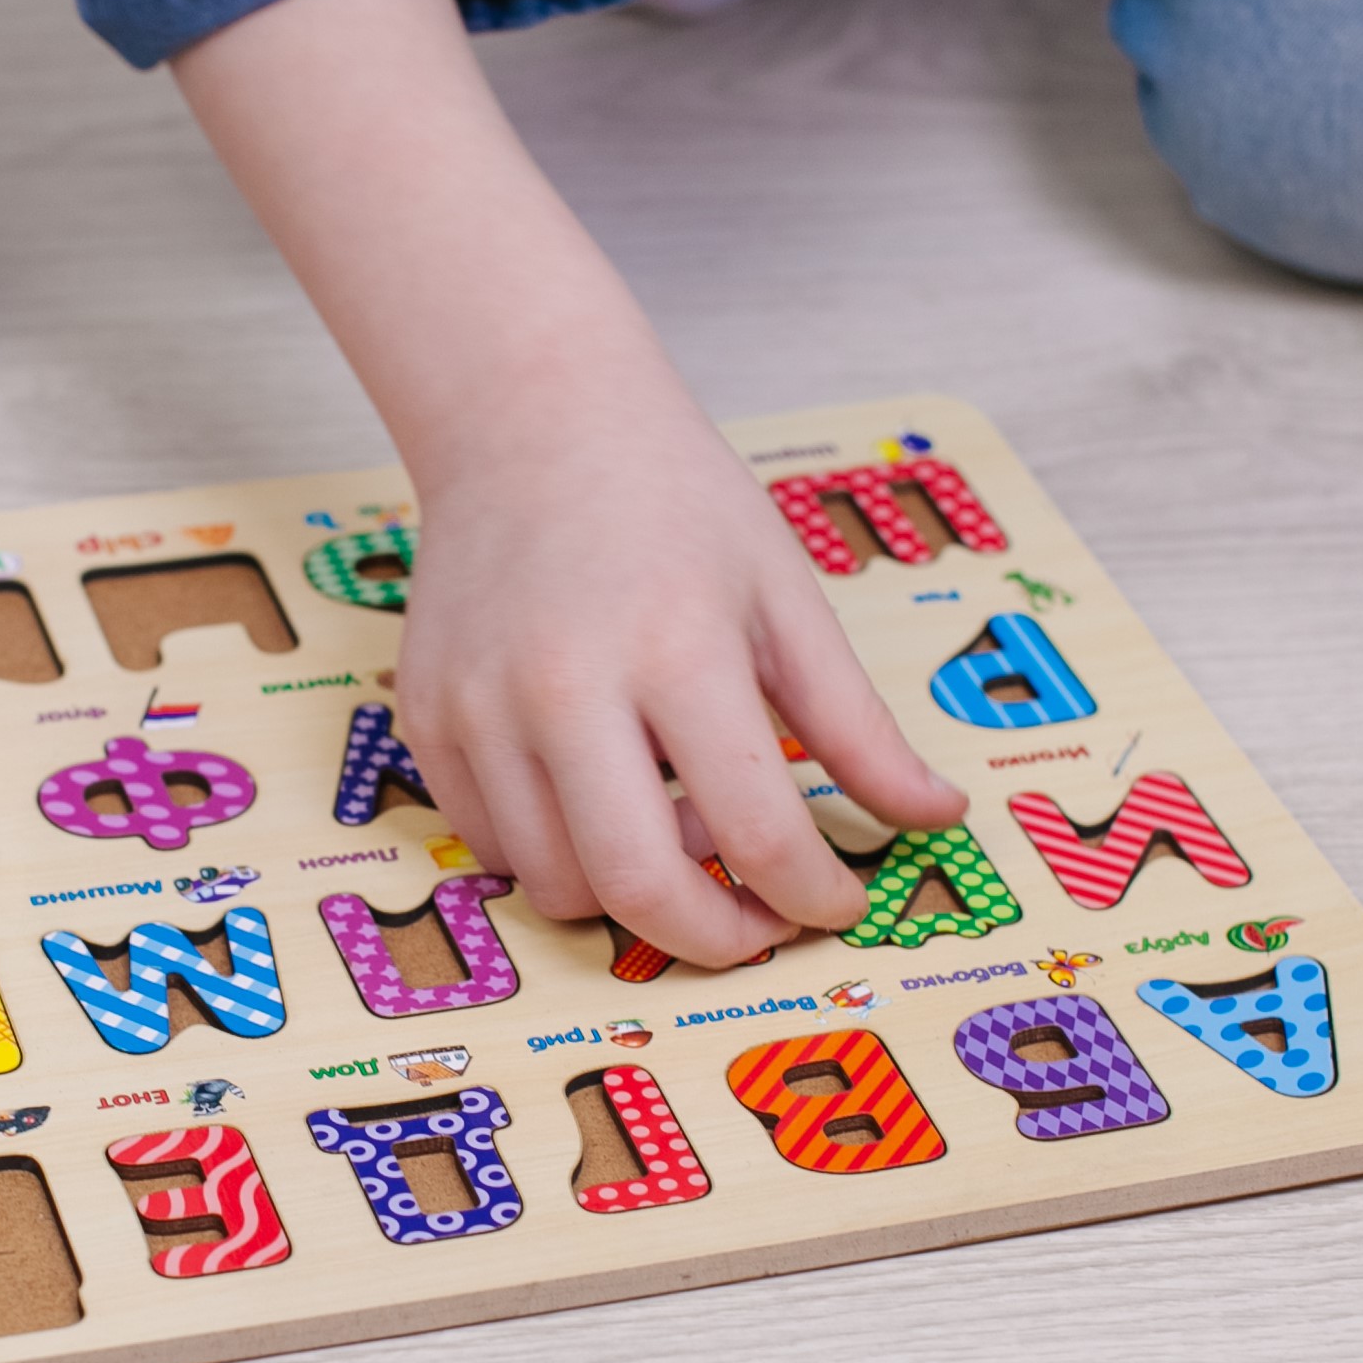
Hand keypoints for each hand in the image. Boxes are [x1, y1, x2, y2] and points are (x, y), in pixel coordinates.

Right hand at [397, 389, 967, 967]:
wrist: (526, 422)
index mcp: (677, 650)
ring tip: (676, 833)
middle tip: (758, 923)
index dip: (814, 897)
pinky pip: (490, 846)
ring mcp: (478, 709)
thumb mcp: (785, 597)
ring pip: (554, 886)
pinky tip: (599, 799)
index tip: (837, 901)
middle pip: (638, 891)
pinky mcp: (424, 720)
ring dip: (630, 896)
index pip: (758, 833)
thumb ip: (856, 725)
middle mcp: (562, 689)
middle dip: (717, 941)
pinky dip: (555, 856)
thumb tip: (937, 817)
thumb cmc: (672, 500)